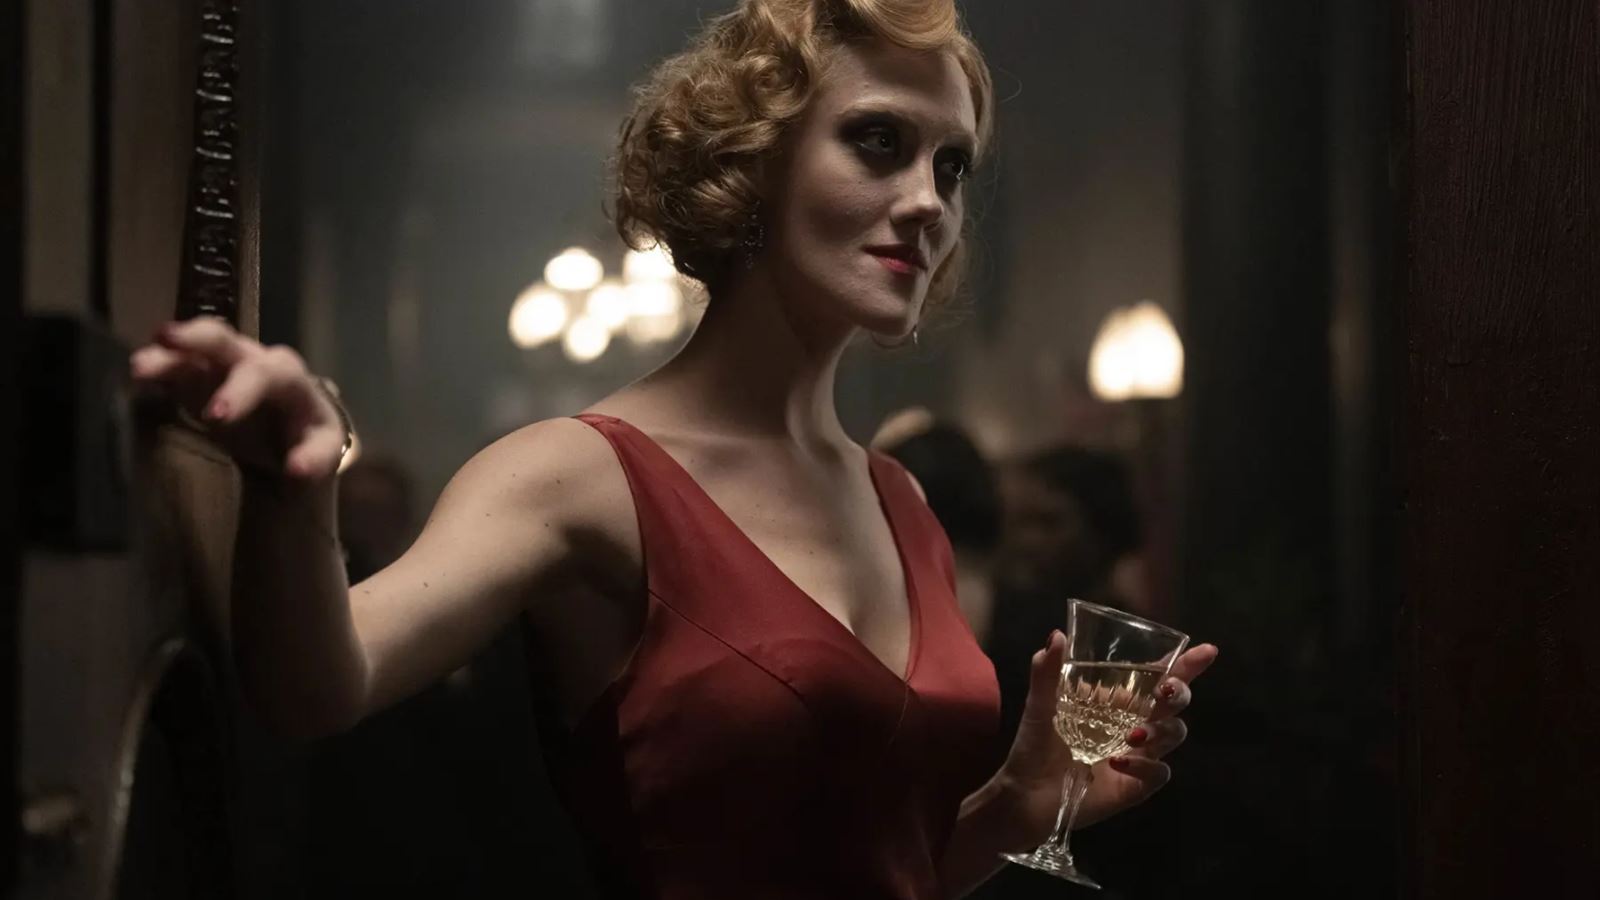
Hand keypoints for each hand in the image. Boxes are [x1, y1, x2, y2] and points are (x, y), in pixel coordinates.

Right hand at [129, 316, 346, 482]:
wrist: (293, 433)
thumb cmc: (307, 440)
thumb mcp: (320, 451)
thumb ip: (313, 459)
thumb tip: (297, 469)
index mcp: (292, 380)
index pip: (273, 373)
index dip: (243, 390)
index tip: (216, 418)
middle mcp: (256, 363)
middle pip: (228, 342)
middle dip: (198, 344)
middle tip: (166, 348)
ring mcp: (225, 366)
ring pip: (194, 349)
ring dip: (168, 354)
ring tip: (139, 366)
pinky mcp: (199, 376)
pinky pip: (175, 365)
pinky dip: (158, 368)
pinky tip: (136, 375)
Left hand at [993, 631, 1218, 845]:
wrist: (1025, 793)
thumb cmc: (1035, 746)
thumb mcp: (1039, 705)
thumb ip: (1046, 673)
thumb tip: (1057, 636)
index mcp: (1119, 702)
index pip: (1158, 678)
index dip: (1185, 665)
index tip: (1206, 651)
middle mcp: (1135, 725)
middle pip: (1176, 703)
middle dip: (1180, 693)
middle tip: (1166, 690)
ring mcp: (1140, 756)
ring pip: (1175, 735)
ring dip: (1162, 729)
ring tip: (1132, 734)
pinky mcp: (1136, 786)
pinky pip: (1159, 773)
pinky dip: (1146, 765)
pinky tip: (1119, 761)